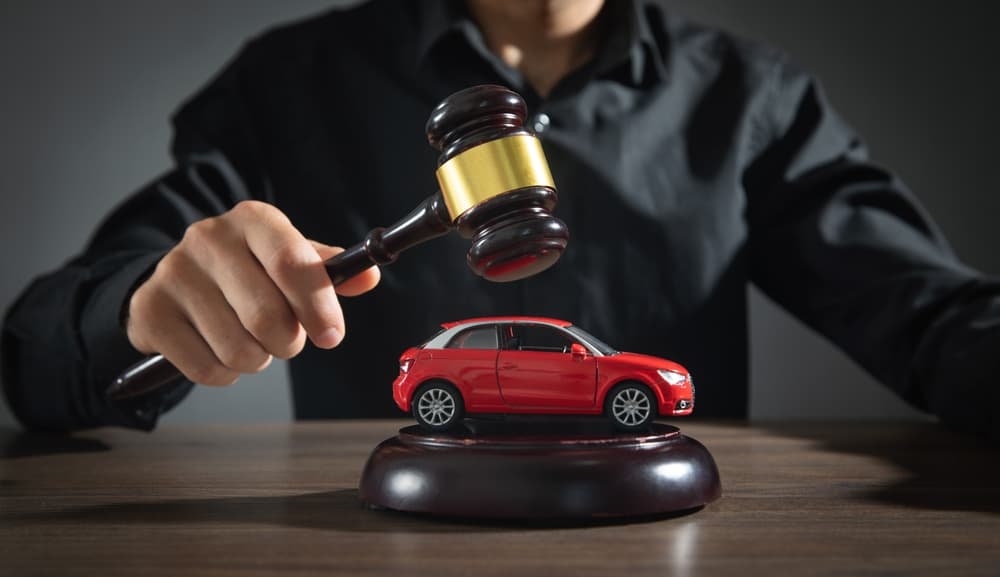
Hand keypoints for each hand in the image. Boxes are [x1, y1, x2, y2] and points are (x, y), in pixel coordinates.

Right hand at [125, 200, 379, 385]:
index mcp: (254, 219)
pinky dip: (224, 373)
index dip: (317, 306)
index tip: (331, 336)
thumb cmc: (249, 272)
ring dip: (256, 359)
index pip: (292, 263)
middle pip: (267, 317)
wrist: (177, 282)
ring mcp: (173, 273)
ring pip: (239, 350)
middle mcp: (209, 237)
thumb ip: (329, 270)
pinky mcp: (149, 311)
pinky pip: (207, 369)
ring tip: (249, 340)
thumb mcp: (289, 259)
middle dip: (287, 342)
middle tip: (285, 340)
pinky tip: (218, 350)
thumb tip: (367, 277)